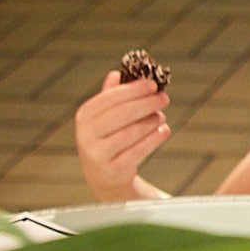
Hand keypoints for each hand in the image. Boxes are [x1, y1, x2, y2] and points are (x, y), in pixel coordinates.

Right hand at [74, 70, 170, 200]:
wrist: (105, 176)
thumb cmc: (109, 138)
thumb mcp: (105, 117)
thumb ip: (111, 96)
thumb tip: (117, 73)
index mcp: (85, 116)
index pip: (110, 97)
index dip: (133, 89)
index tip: (152, 84)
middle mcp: (87, 134)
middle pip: (122, 114)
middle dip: (146, 103)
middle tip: (164, 97)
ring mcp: (98, 154)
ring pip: (131, 132)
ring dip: (151, 121)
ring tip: (161, 116)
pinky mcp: (114, 170)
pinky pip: (138, 151)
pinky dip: (154, 139)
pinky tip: (164, 130)